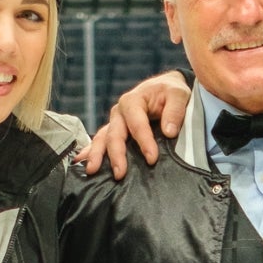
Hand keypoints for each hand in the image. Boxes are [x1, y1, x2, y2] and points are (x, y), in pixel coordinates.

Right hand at [77, 72, 191, 177]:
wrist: (164, 89)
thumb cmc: (171, 92)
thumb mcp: (178, 94)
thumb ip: (175, 111)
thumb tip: (169, 131)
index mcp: (133, 101)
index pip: (137, 124)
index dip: (144, 142)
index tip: (152, 159)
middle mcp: (119, 112)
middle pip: (115, 135)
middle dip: (116, 155)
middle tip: (120, 174)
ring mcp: (115, 122)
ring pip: (103, 139)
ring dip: (97, 155)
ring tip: (92, 170)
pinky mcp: (115, 131)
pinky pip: (101, 142)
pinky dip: (91, 151)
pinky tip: (83, 163)